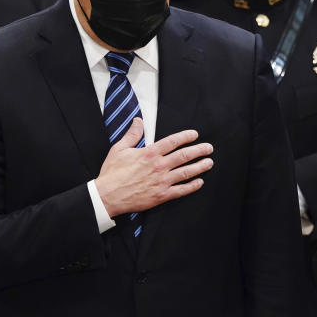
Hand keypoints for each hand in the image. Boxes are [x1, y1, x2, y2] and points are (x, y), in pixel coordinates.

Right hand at [95, 119, 213, 216]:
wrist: (107, 196)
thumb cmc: (112, 173)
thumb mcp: (119, 149)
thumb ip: (132, 135)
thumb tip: (138, 121)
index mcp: (149, 153)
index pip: (173, 141)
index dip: (186, 137)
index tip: (195, 135)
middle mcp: (158, 166)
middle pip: (184, 156)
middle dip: (199, 150)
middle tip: (209, 148)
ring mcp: (162, 181)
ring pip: (186, 172)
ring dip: (200, 166)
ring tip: (209, 162)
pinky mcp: (161, 195)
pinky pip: (181, 190)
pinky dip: (192, 186)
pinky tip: (200, 182)